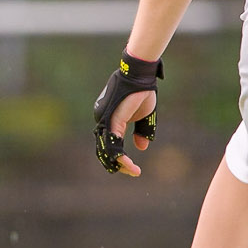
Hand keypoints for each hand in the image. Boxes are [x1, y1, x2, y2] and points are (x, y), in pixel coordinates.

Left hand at [92, 52, 162, 177]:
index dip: (121, 159)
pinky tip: (129, 164)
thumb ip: (142, 131)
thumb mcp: (144, 116)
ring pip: (106, 150)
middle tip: (133, 172)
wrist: (140, 75)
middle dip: (118, 165)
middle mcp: (103, 122)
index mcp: (110, 121)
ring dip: (119, 164)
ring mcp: (104, 121)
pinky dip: (120, 156)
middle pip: (105, 150)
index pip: (110, 145)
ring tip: (132, 171)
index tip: (135, 169)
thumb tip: (141, 147)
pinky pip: (112, 143)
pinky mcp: (110, 120)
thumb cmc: (142, 92)